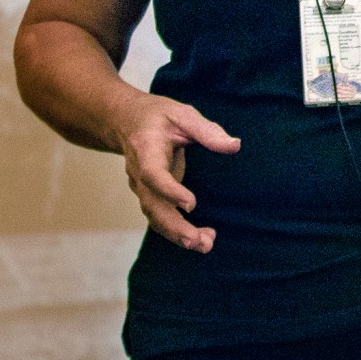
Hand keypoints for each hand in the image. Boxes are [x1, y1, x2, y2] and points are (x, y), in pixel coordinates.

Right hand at [112, 94, 240, 253]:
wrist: (126, 122)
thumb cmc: (157, 116)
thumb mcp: (182, 114)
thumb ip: (207, 131)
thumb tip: (234, 146)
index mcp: (146, 152)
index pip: (153, 176)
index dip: (170, 191)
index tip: (191, 204)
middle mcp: (140, 175)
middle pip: (153, 206)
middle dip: (175, 227)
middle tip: (200, 242)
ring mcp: (143, 188)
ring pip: (156, 217)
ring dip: (178, 234)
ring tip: (205, 245)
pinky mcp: (151, 195)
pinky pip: (160, 217)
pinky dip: (176, 230)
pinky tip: (199, 239)